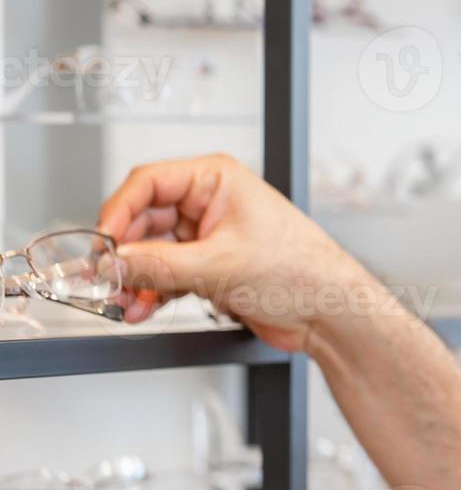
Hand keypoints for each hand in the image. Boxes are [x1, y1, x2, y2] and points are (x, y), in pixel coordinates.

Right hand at [96, 153, 373, 352]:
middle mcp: (211, 202)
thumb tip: (115, 263)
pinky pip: (166, 273)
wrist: (329, 310)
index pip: (148, 183)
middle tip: (106, 281)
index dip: (117, 213)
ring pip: (152, 251)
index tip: (102, 245)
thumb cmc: (302, 270)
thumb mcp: (220, 266)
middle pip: (144, 220)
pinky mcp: (211, 265)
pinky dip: (151, 291)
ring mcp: (210, 235)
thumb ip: (159, 266)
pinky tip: (143, 309)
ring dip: (135, 278)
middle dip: (124, 254)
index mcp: (218, 179)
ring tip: (126, 303)